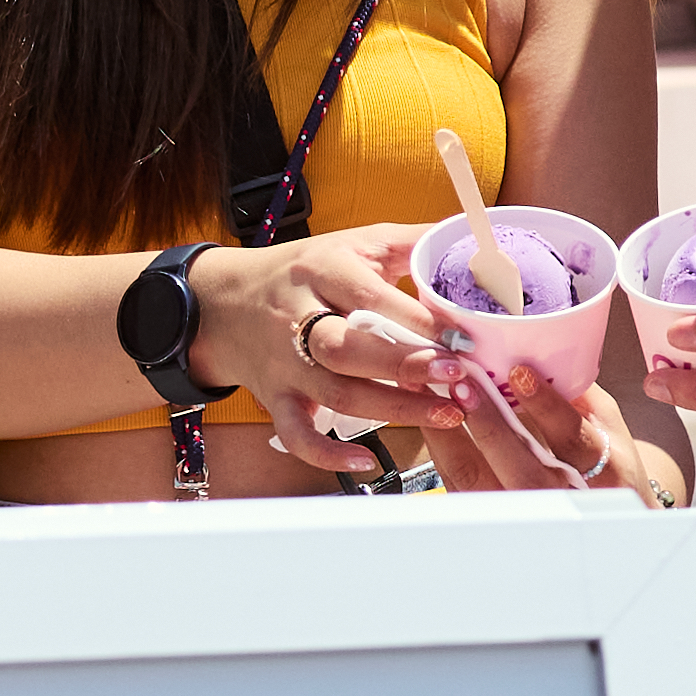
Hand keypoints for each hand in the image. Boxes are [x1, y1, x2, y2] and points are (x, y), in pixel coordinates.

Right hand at [191, 224, 451, 461]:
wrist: (224, 302)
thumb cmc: (306, 271)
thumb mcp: (355, 243)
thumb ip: (412, 242)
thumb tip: (471, 236)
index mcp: (324, 272)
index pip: (374, 298)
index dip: (421, 322)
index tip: (465, 339)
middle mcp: (299, 318)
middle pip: (350, 348)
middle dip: (405, 365)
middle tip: (456, 377)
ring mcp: (285, 364)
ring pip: (335, 392)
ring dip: (393, 409)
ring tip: (445, 414)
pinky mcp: (275, 397)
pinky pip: (296, 433)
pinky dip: (327, 453)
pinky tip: (368, 460)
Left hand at [424, 354, 683, 506]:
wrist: (604, 519)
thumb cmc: (608, 468)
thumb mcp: (608, 426)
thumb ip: (580, 392)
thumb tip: (544, 349)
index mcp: (605, 468)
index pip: (573, 437)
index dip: (546, 406)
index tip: (519, 372)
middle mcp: (565, 497)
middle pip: (521, 466)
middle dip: (488, 422)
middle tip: (464, 381)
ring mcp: (526, 513)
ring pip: (479, 481)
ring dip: (451, 435)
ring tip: (434, 394)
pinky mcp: (494, 518)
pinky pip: (459, 487)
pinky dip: (442, 451)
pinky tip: (431, 421)